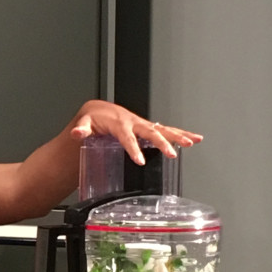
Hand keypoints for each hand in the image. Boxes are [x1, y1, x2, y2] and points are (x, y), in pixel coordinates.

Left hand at [70, 99, 202, 165]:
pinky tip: (194, 139)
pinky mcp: (148, 127)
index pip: (127, 137)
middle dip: (162, 142)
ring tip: (191, 142)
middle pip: (151, 132)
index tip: (139, 160)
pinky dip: (180, 133)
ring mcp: (142, 124)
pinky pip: (166, 130)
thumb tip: (77, 133)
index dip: (133, 148)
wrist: (99, 111)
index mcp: (119, 123)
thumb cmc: (94, 118)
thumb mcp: (84, 123)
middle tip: (171, 154)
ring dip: (178, 135)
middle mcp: (134, 122)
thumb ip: (81, 129)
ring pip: (163, 129)